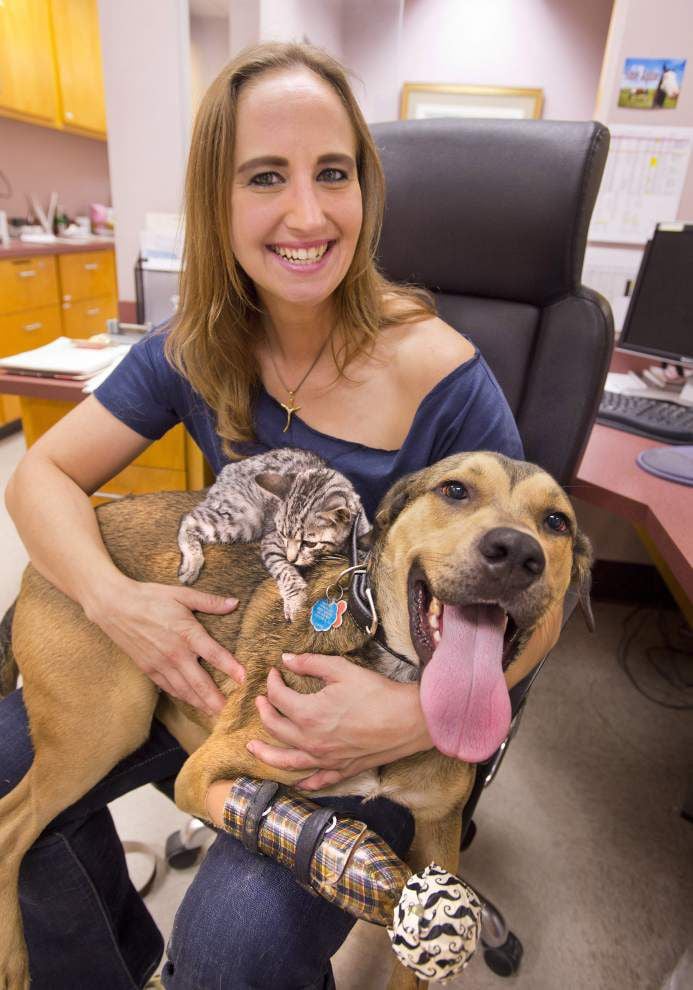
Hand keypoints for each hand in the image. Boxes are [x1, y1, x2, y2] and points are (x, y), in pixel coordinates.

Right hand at [85, 577, 243, 714]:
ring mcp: (160, 664)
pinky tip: (191, 702)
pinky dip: (182, 696)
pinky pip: (169, 687)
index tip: (245, 680)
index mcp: (187, 633)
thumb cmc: (150, 597)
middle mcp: (175, 653)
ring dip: (200, 704)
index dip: (231, 668)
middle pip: (200, 683)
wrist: (114, 606)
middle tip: (230, 713)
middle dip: (216, 700)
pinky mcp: (148, 669)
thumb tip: (234, 603)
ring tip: (214, 714)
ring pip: (184, 690)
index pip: (214, 655)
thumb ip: (209, 602)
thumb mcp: (182, 594)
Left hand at [247, 653, 431, 789]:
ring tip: (252, 748)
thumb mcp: (341, 670)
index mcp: (308, 713)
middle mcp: (310, 740)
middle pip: (275, 728)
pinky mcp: (341, 769)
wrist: (407, 720)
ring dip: (265, 754)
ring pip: (285, 761)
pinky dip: (301, 781)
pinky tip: (295, 781)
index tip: (274, 673)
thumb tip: (287, 659)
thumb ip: (311, 663)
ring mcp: (324, 759)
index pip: (278, 697)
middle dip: (264, 711)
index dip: (272, 682)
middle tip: (261, 701)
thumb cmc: (376, 693)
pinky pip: (315, 780)